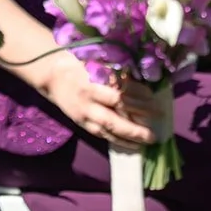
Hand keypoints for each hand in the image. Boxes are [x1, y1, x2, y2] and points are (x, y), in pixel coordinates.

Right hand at [37, 53, 156, 151]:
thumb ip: (118, 76)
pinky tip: (133, 145)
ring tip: (148, 141)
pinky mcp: (82, 125)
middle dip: (134, 128)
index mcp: (92, 87)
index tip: (154, 100)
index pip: (117, 98)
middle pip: (113, 120)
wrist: (55, 78)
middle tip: (154, 131)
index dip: (136, 100)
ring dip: (129, 138)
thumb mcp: (99, 65)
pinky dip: (118, 141)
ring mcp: (84, 118)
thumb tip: (144, 85)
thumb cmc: (83, 67)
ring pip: (108, 132)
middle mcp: (88, 105)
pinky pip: (102, 136)